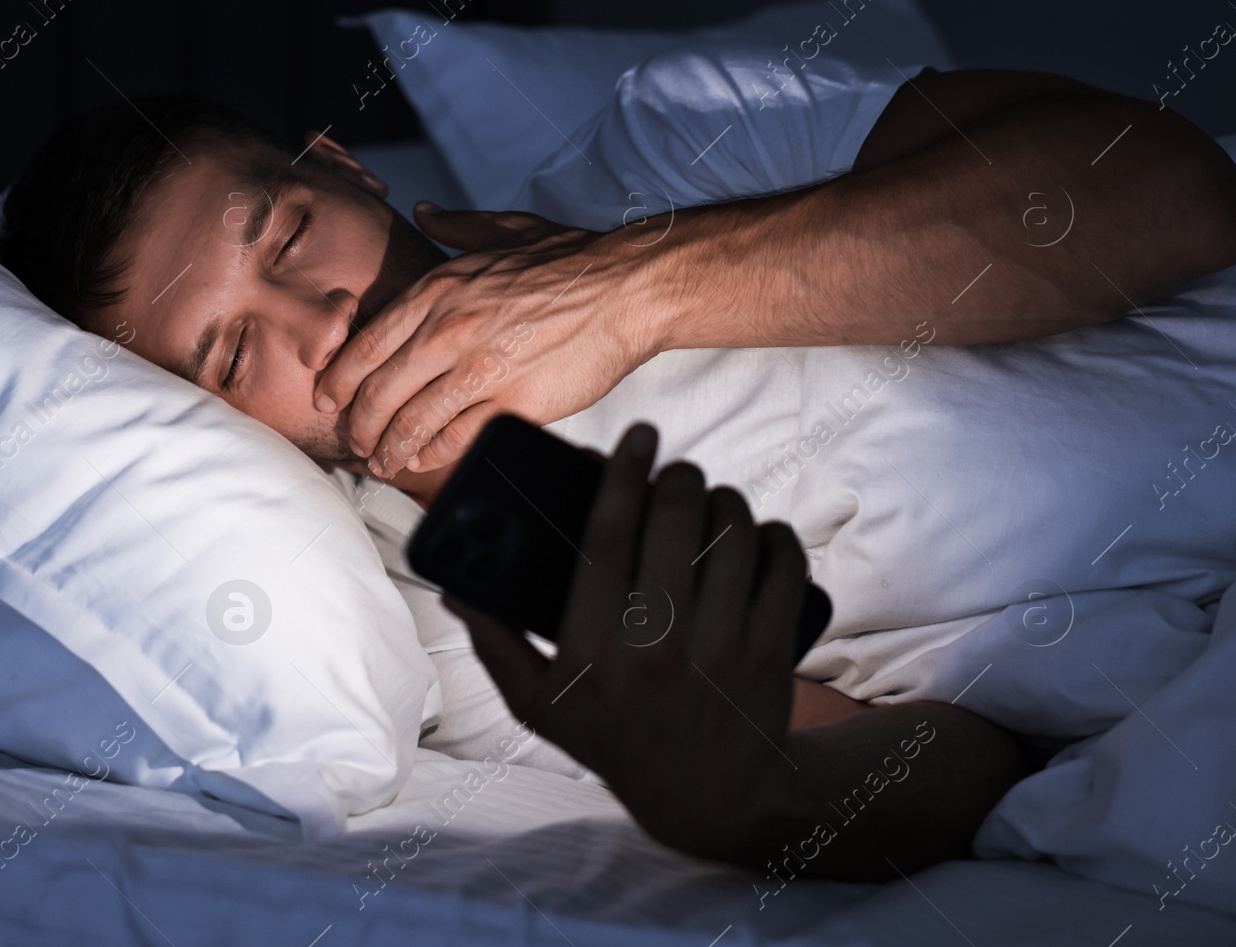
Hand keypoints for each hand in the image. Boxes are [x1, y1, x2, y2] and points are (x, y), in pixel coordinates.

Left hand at [315, 205, 655, 476]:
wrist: (626, 288)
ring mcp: (479, 369)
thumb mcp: (505, 231)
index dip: (340, 380)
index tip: (329, 400)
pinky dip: (431, 453)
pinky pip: (455, 438)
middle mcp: (449, 330)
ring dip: (388, 448)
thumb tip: (424, 210)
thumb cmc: (570, 260)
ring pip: (411, 421)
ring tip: (381, 462)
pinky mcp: (513, 402)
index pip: (367, 345)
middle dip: (359, 424)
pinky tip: (422, 459)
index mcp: (438, 291)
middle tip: (355, 441)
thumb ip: (457, 226)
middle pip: (379, 391)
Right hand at [443, 422, 809, 860]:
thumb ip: (493, 643)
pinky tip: (757, 536)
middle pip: (674, 520)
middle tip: (675, 472)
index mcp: (590, 650)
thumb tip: (453, 584)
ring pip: (732, 533)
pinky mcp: (772, 652)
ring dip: (726, 501)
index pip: (604, 536)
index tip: (635, 435)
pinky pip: (782, 563)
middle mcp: (654, 648)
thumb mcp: (539, 704)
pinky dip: (773, 536)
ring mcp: (719, 650)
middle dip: (679, 477)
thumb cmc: (615, 738)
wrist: (713, 799)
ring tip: (712, 505)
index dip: (619, 473)